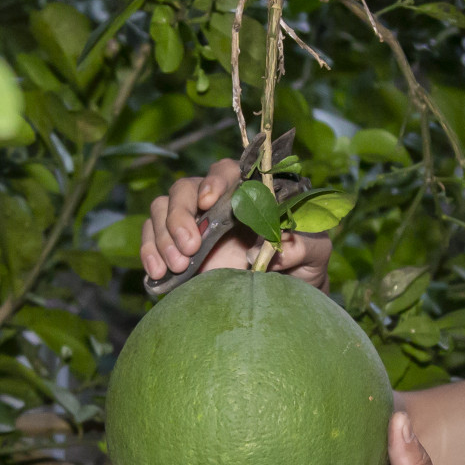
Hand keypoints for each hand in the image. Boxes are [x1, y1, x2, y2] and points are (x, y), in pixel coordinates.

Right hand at [139, 157, 330, 290]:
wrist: (283, 293)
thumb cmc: (303, 263)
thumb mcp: (316, 253)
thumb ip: (306, 245)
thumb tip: (281, 244)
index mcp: (247, 190)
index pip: (225, 171)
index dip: (215, 181)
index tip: (210, 201)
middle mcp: (215, 200)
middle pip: (185, 188)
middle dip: (182, 214)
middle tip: (190, 246)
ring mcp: (191, 221)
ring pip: (162, 208)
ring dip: (164, 235)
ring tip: (177, 265)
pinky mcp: (174, 245)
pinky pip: (150, 236)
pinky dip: (149, 250)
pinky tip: (157, 272)